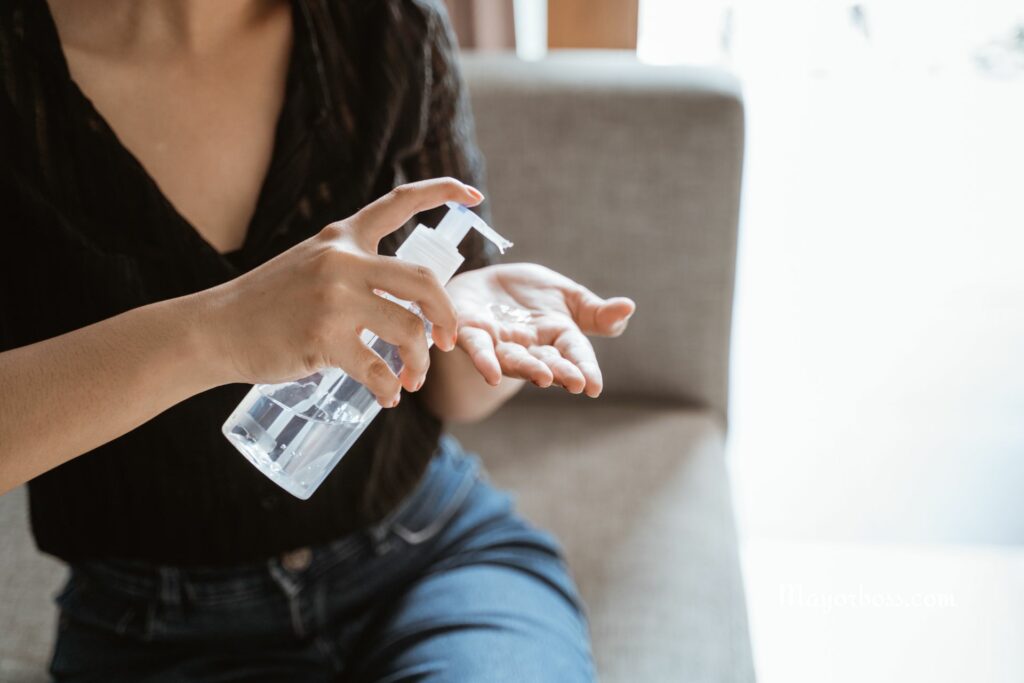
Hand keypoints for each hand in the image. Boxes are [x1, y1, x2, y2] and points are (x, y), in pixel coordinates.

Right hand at [196, 178, 482, 405]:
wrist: (215, 329)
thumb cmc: (267, 303)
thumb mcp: (311, 265)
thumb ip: (351, 270)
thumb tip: (400, 301)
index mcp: (343, 237)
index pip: (400, 203)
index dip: (444, 192)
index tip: (476, 195)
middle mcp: (342, 261)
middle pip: (424, 283)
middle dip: (447, 316)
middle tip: (447, 342)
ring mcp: (334, 300)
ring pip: (408, 332)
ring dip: (420, 364)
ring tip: (412, 380)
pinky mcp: (323, 339)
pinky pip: (377, 370)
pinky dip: (390, 390)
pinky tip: (387, 397)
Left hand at [446, 263, 635, 397]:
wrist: (487, 285)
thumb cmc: (532, 296)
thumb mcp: (569, 298)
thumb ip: (596, 312)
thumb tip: (628, 307)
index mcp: (557, 337)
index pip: (575, 355)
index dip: (585, 370)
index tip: (595, 386)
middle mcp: (530, 346)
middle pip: (547, 362)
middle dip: (560, 372)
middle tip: (575, 383)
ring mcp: (500, 342)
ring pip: (514, 359)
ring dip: (528, 369)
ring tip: (542, 377)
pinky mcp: (470, 331)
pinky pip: (477, 348)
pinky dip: (484, 360)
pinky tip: (490, 372)